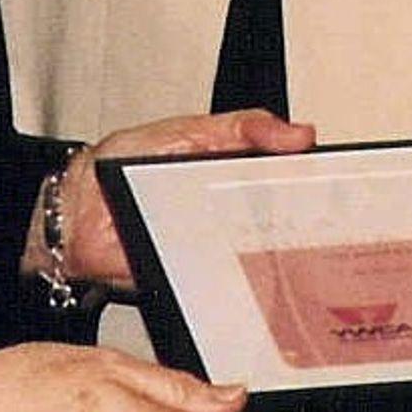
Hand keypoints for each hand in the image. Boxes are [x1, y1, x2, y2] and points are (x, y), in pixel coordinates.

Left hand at [34, 110, 316, 292]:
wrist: (73, 214)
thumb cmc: (119, 166)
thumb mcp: (188, 131)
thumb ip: (241, 127)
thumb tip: (299, 133)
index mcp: (231, 173)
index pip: (285, 177)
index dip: (314, 180)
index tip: (338, 179)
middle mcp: (228, 212)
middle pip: (282, 219)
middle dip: (307, 220)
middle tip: (326, 214)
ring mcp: (214, 247)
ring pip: (263, 255)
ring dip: (281, 254)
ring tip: (300, 245)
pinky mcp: (198, 278)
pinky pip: (230, 284)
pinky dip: (245, 284)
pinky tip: (260, 275)